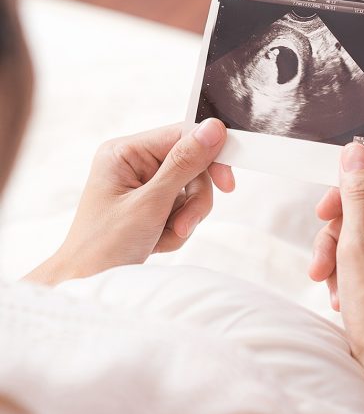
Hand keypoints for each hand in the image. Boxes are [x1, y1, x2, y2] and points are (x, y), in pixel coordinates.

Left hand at [27, 119, 233, 284]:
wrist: (86, 284)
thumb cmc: (104, 245)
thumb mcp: (150, 203)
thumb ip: (184, 164)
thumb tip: (213, 129)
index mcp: (125, 153)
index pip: (181, 136)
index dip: (208, 156)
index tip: (227, 182)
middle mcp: (134, 164)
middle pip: (191, 167)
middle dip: (193, 200)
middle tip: (185, 223)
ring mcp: (144, 186)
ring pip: (191, 191)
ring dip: (186, 218)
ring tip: (167, 236)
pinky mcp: (152, 207)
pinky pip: (184, 210)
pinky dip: (178, 229)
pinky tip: (158, 242)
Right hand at [309, 143, 363, 392]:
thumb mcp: (357, 244)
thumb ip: (356, 194)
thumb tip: (355, 151)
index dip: (347, 186)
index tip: (324, 210)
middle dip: (339, 229)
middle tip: (320, 258)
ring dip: (342, 252)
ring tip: (327, 282)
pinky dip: (358, 264)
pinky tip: (341, 291)